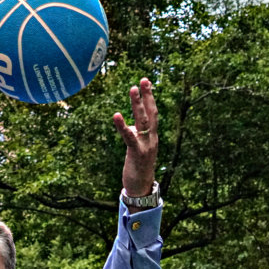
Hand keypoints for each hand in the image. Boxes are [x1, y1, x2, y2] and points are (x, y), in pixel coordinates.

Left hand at [112, 77, 159, 197]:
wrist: (141, 189)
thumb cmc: (137, 168)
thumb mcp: (137, 148)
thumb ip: (135, 135)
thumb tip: (129, 126)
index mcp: (152, 137)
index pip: (152, 114)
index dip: (149, 98)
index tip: (145, 83)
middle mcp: (152, 138)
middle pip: (151, 113)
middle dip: (147, 96)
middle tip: (144, 79)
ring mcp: (146, 145)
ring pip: (143, 121)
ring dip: (138, 104)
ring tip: (133, 89)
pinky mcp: (137, 153)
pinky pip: (129, 136)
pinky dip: (122, 125)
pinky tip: (116, 115)